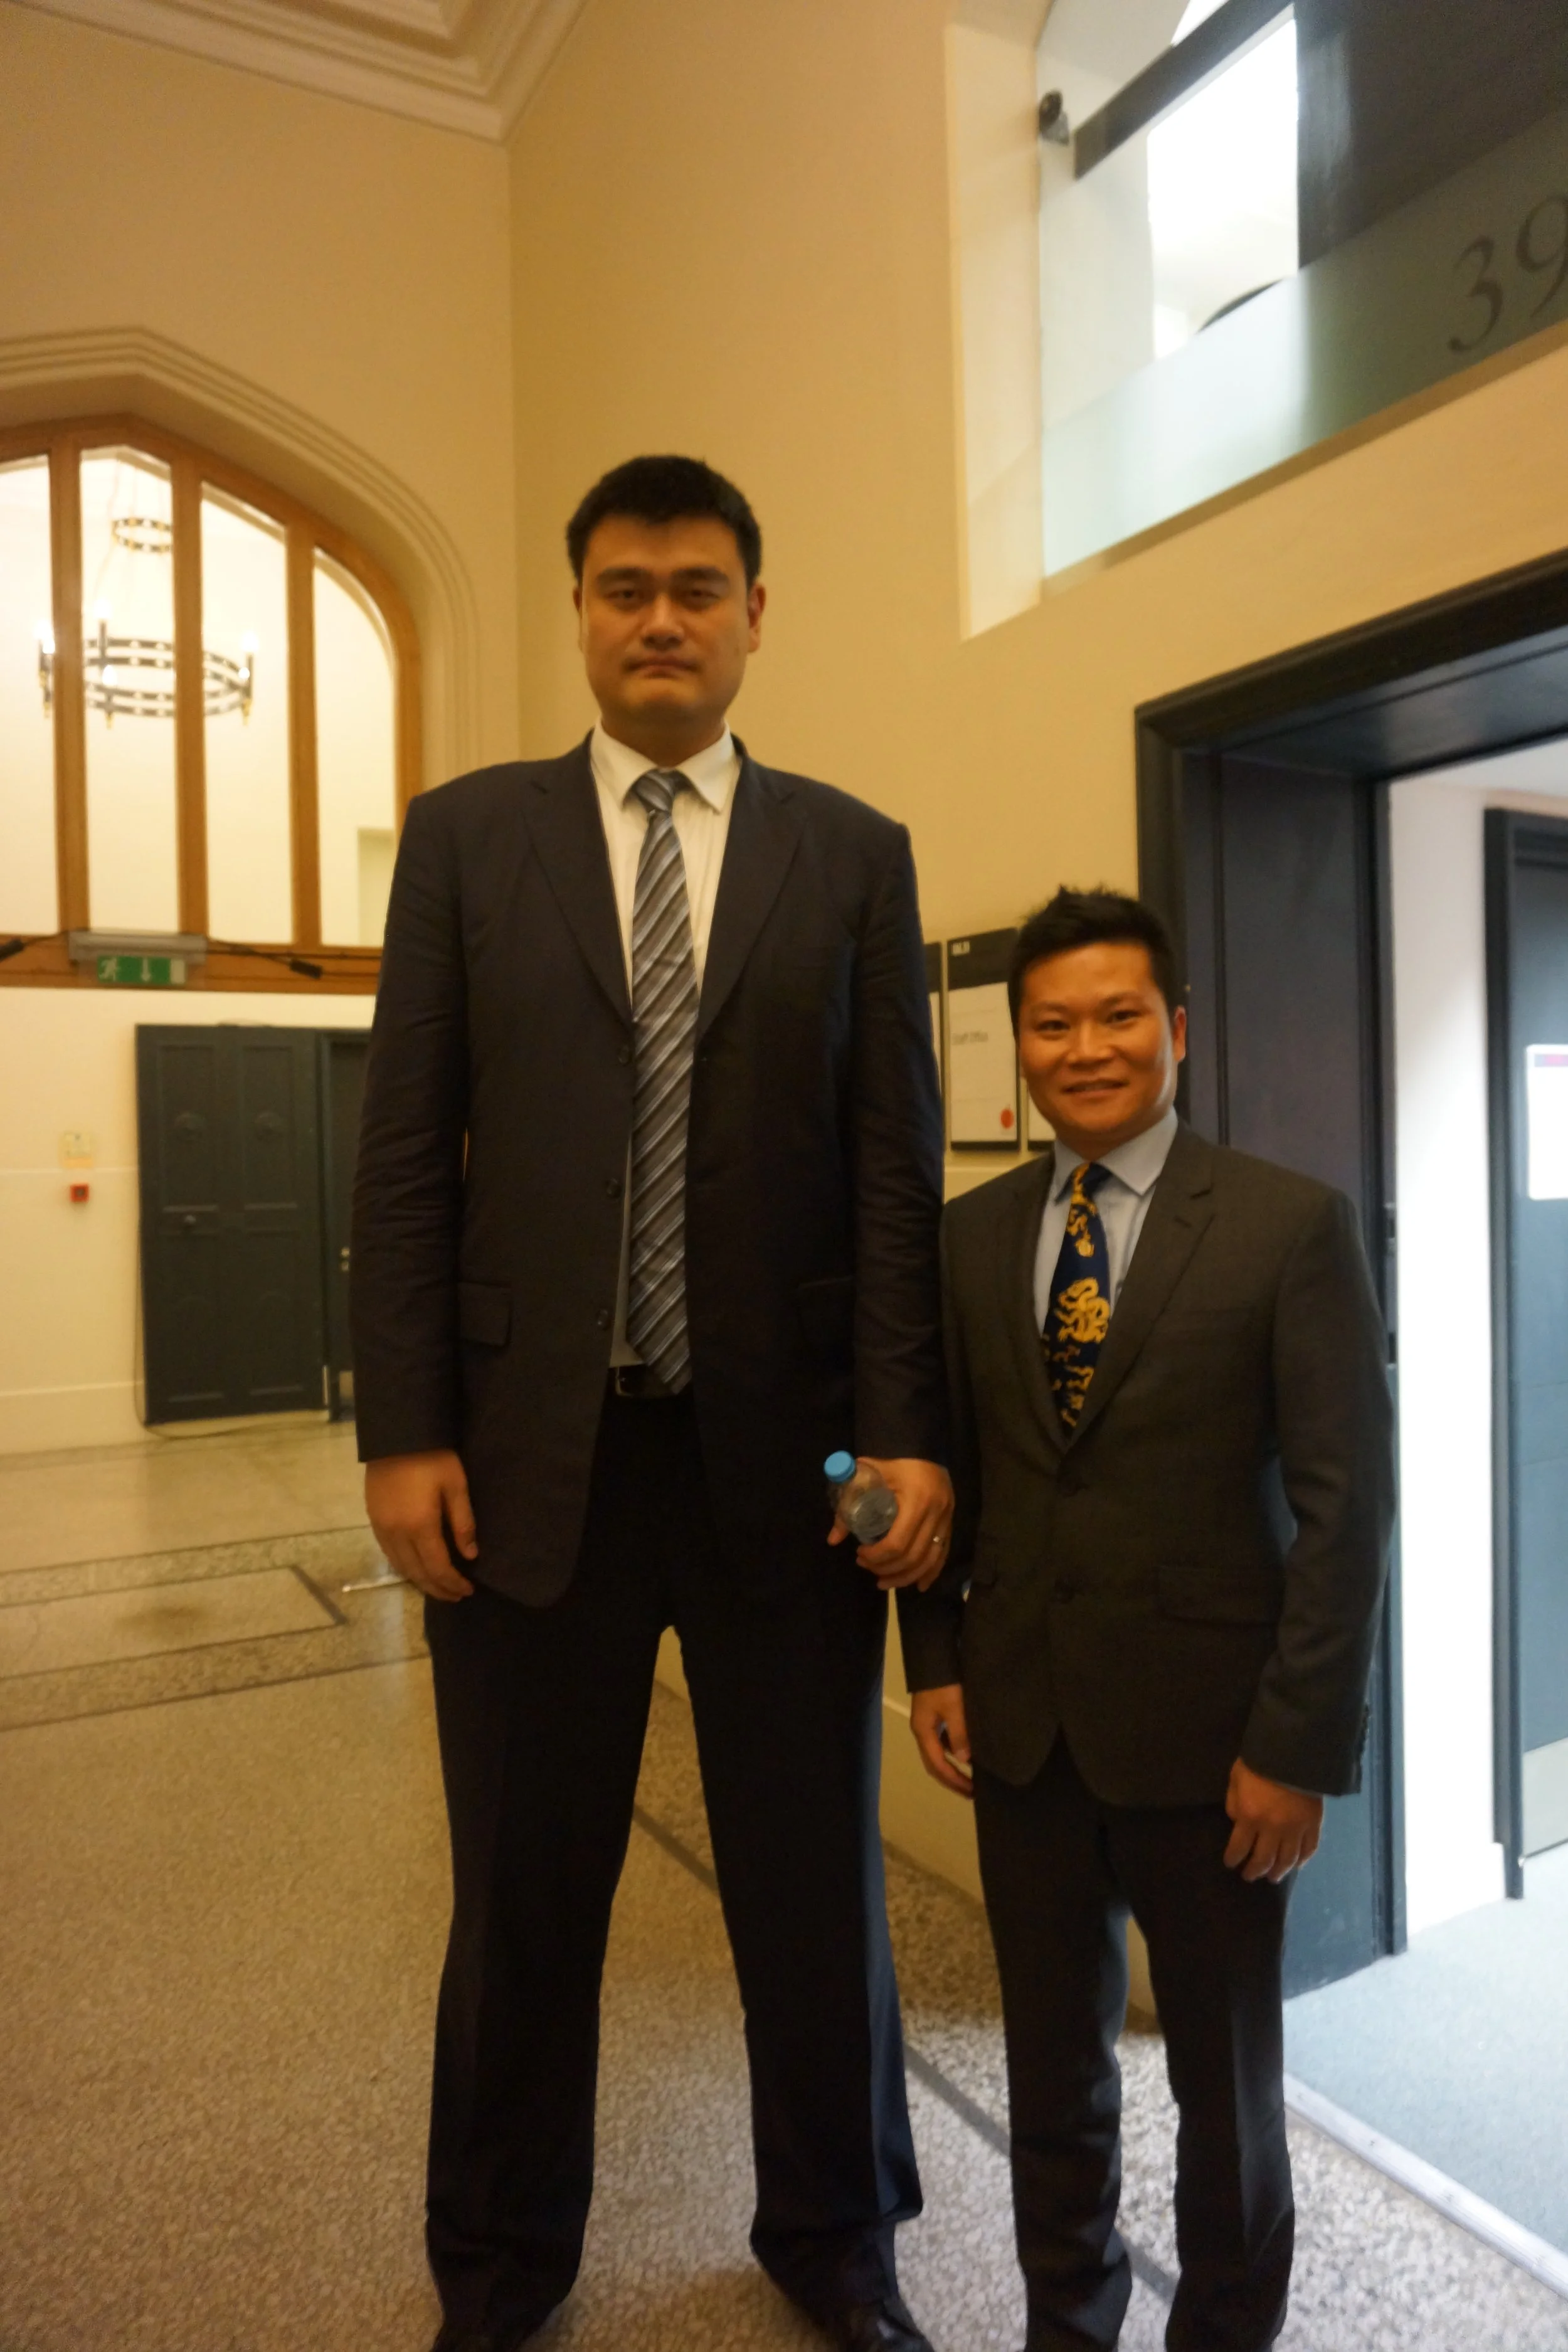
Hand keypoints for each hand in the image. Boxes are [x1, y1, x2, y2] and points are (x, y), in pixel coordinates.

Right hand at [364, 1450, 477, 1601]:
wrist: (396, 1435)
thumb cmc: (433, 1458)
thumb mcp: (456, 1486)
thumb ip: (463, 1523)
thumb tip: (470, 1556)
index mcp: (420, 1526)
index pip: (437, 1568)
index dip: (453, 1583)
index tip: (468, 1590)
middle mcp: (397, 1534)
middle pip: (417, 1573)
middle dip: (438, 1588)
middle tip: (456, 1595)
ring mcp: (381, 1528)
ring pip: (401, 1567)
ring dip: (421, 1581)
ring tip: (439, 1586)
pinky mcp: (373, 1520)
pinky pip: (389, 1554)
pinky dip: (405, 1567)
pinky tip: (417, 1567)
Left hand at [827, 1457, 953, 1590]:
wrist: (923, 1445)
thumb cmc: (893, 1460)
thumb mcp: (868, 1476)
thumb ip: (848, 1505)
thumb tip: (833, 1539)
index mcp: (916, 1500)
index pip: (897, 1543)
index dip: (877, 1556)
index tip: (860, 1554)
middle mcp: (936, 1512)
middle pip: (913, 1556)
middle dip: (887, 1568)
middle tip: (866, 1566)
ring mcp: (947, 1519)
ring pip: (929, 1561)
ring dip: (906, 1577)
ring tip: (884, 1581)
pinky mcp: (951, 1522)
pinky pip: (942, 1555)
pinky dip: (930, 1573)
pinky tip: (918, 1586)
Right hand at [910, 1683, 973, 1797]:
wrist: (933, 1656)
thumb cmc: (943, 1683)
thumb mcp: (954, 1708)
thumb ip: (959, 1734)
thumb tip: (964, 1760)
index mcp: (923, 1731)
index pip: (938, 1765)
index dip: (954, 1780)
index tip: (971, 1791)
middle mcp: (922, 1730)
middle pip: (934, 1763)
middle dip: (951, 1779)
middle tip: (970, 1792)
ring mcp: (926, 1723)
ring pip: (938, 1752)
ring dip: (952, 1766)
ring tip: (970, 1776)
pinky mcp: (933, 1715)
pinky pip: (942, 1741)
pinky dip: (953, 1751)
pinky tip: (966, 1751)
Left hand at [1223, 1758, 1322, 1881]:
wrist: (1293, 1749)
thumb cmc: (1259, 1762)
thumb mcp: (1236, 1779)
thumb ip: (1234, 1804)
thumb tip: (1237, 1823)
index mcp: (1250, 1816)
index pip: (1239, 1848)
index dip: (1233, 1859)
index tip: (1231, 1864)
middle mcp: (1273, 1828)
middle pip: (1263, 1860)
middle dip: (1254, 1871)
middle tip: (1249, 1876)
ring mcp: (1296, 1828)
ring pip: (1287, 1860)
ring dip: (1278, 1872)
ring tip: (1272, 1877)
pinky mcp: (1314, 1824)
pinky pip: (1309, 1849)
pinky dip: (1302, 1861)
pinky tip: (1296, 1865)